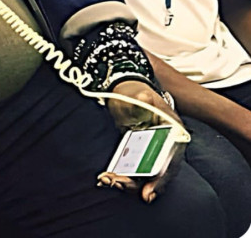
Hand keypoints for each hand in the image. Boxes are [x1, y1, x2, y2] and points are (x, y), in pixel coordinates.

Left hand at [100, 80, 185, 202]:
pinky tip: (107, 178)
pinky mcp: (140, 154)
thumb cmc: (135, 92)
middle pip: (157, 173)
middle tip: (118, 185)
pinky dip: (122, 176)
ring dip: (127, 182)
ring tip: (108, 180)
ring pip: (144, 174)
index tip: (148, 192)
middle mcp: (166, 145)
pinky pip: (134, 170)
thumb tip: (143, 98)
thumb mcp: (138, 93)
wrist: (125, 90)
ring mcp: (153, 151)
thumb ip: (141, 98)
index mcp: (174, 132)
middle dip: (138, 183)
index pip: (171, 161)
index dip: (161, 179)